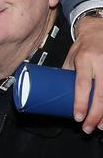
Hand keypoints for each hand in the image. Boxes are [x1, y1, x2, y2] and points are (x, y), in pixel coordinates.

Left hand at [65, 15, 102, 132]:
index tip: (77, 118)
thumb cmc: (82, 47)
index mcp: (84, 60)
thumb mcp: (70, 59)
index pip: (82, 85)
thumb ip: (67, 77)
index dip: (80, 103)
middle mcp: (100, 63)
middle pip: (100, 94)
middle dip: (95, 114)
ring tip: (100, 126)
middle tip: (89, 128)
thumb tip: (59, 98)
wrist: (98, 29)